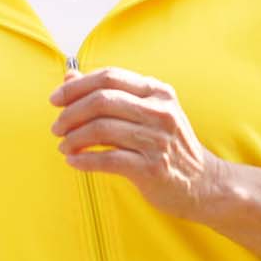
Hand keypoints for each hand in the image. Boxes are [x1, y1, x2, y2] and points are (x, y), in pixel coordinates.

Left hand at [50, 68, 225, 220]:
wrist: (205, 184)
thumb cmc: (166, 144)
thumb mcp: (145, 111)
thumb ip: (109, 93)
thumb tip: (68, 76)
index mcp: (157, 92)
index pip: (109, 77)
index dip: (76, 87)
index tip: (55, 100)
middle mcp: (160, 112)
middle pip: (102, 100)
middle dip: (70, 113)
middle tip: (56, 127)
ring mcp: (158, 140)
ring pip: (101, 129)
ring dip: (73, 138)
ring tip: (64, 146)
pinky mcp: (153, 168)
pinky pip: (108, 159)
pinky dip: (84, 159)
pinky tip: (73, 161)